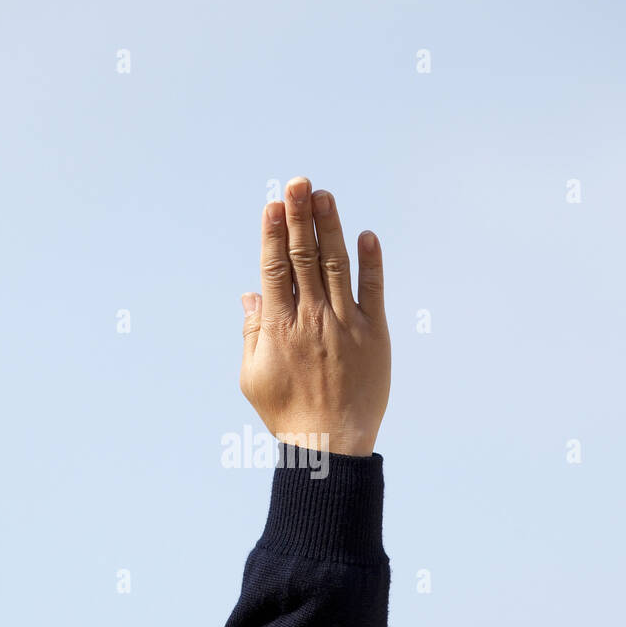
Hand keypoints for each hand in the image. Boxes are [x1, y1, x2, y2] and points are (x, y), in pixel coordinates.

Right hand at [240, 178, 390, 456]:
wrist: (330, 443)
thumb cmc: (287, 413)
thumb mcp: (253, 376)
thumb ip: (252, 332)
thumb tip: (250, 294)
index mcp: (280, 327)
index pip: (274, 269)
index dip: (273, 233)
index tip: (273, 205)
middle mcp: (312, 319)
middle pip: (303, 257)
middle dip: (300, 217)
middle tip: (298, 183)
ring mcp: (346, 324)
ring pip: (335, 266)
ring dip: (330, 228)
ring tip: (325, 196)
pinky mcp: (375, 334)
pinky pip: (373, 291)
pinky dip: (370, 263)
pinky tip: (366, 236)